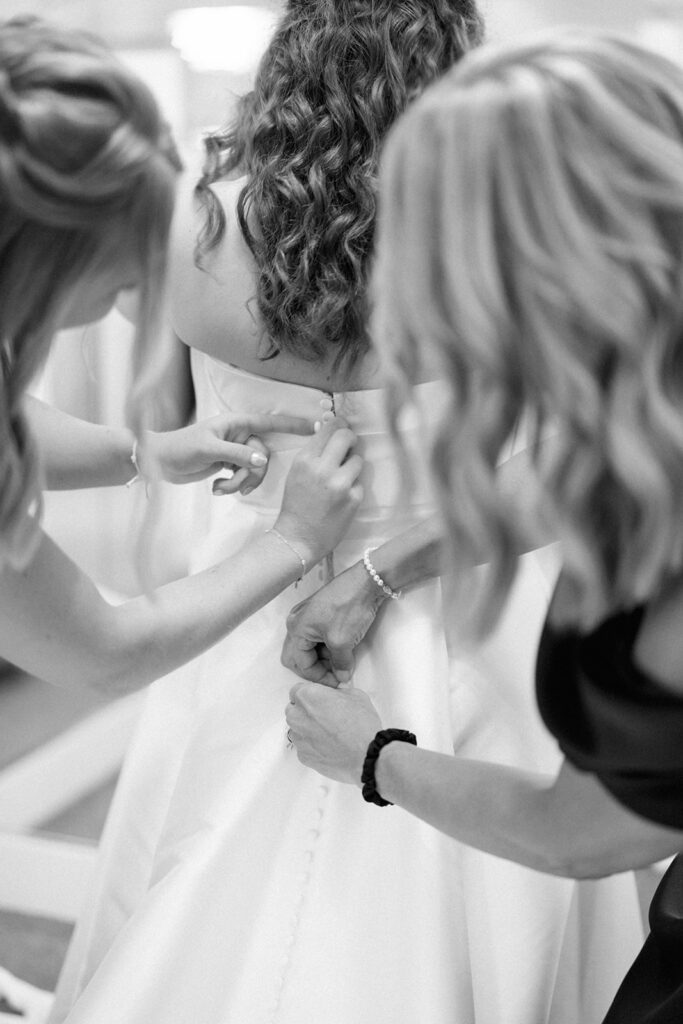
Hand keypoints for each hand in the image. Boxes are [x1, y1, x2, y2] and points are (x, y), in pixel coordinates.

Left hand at [143, 412, 312, 493]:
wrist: (159, 462)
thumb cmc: (181, 448)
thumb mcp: (209, 450)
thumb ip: (238, 455)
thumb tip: (263, 462)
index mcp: (237, 423)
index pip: (271, 422)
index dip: (294, 424)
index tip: (317, 426)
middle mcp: (239, 436)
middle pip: (263, 456)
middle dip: (250, 474)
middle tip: (233, 483)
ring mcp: (235, 452)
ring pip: (254, 470)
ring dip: (240, 483)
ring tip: (221, 489)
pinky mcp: (229, 466)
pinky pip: (244, 478)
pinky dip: (233, 486)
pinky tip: (217, 489)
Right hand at [274, 419, 363, 565]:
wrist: (298, 538)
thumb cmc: (296, 504)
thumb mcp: (297, 473)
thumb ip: (314, 452)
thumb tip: (329, 429)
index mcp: (305, 459)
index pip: (330, 428)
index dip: (340, 425)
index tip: (343, 428)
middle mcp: (323, 468)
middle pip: (347, 436)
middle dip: (350, 439)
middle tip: (348, 447)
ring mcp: (340, 483)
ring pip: (358, 460)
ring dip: (352, 466)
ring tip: (341, 479)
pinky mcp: (354, 498)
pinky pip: (360, 482)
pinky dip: (353, 487)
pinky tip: (342, 498)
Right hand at [281, 562, 384, 686]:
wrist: (367, 582)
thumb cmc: (350, 607)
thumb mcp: (343, 641)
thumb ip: (340, 664)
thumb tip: (342, 677)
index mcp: (296, 628)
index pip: (301, 663)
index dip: (319, 677)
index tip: (336, 682)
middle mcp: (297, 621)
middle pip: (298, 656)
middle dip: (315, 668)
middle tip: (333, 674)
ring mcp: (307, 615)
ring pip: (308, 647)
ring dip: (321, 658)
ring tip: (341, 662)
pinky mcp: (319, 612)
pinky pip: (315, 636)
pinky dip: (325, 647)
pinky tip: (341, 649)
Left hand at [285, 682, 381, 784]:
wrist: (365, 755)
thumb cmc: (361, 725)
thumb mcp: (355, 695)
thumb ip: (338, 693)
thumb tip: (336, 696)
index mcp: (307, 696)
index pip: (297, 691)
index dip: (310, 695)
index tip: (319, 700)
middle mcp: (297, 716)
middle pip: (294, 710)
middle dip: (305, 711)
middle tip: (325, 716)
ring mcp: (298, 738)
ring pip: (297, 729)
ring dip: (308, 729)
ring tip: (329, 733)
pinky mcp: (303, 756)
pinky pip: (304, 747)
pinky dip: (313, 746)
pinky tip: (329, 746)